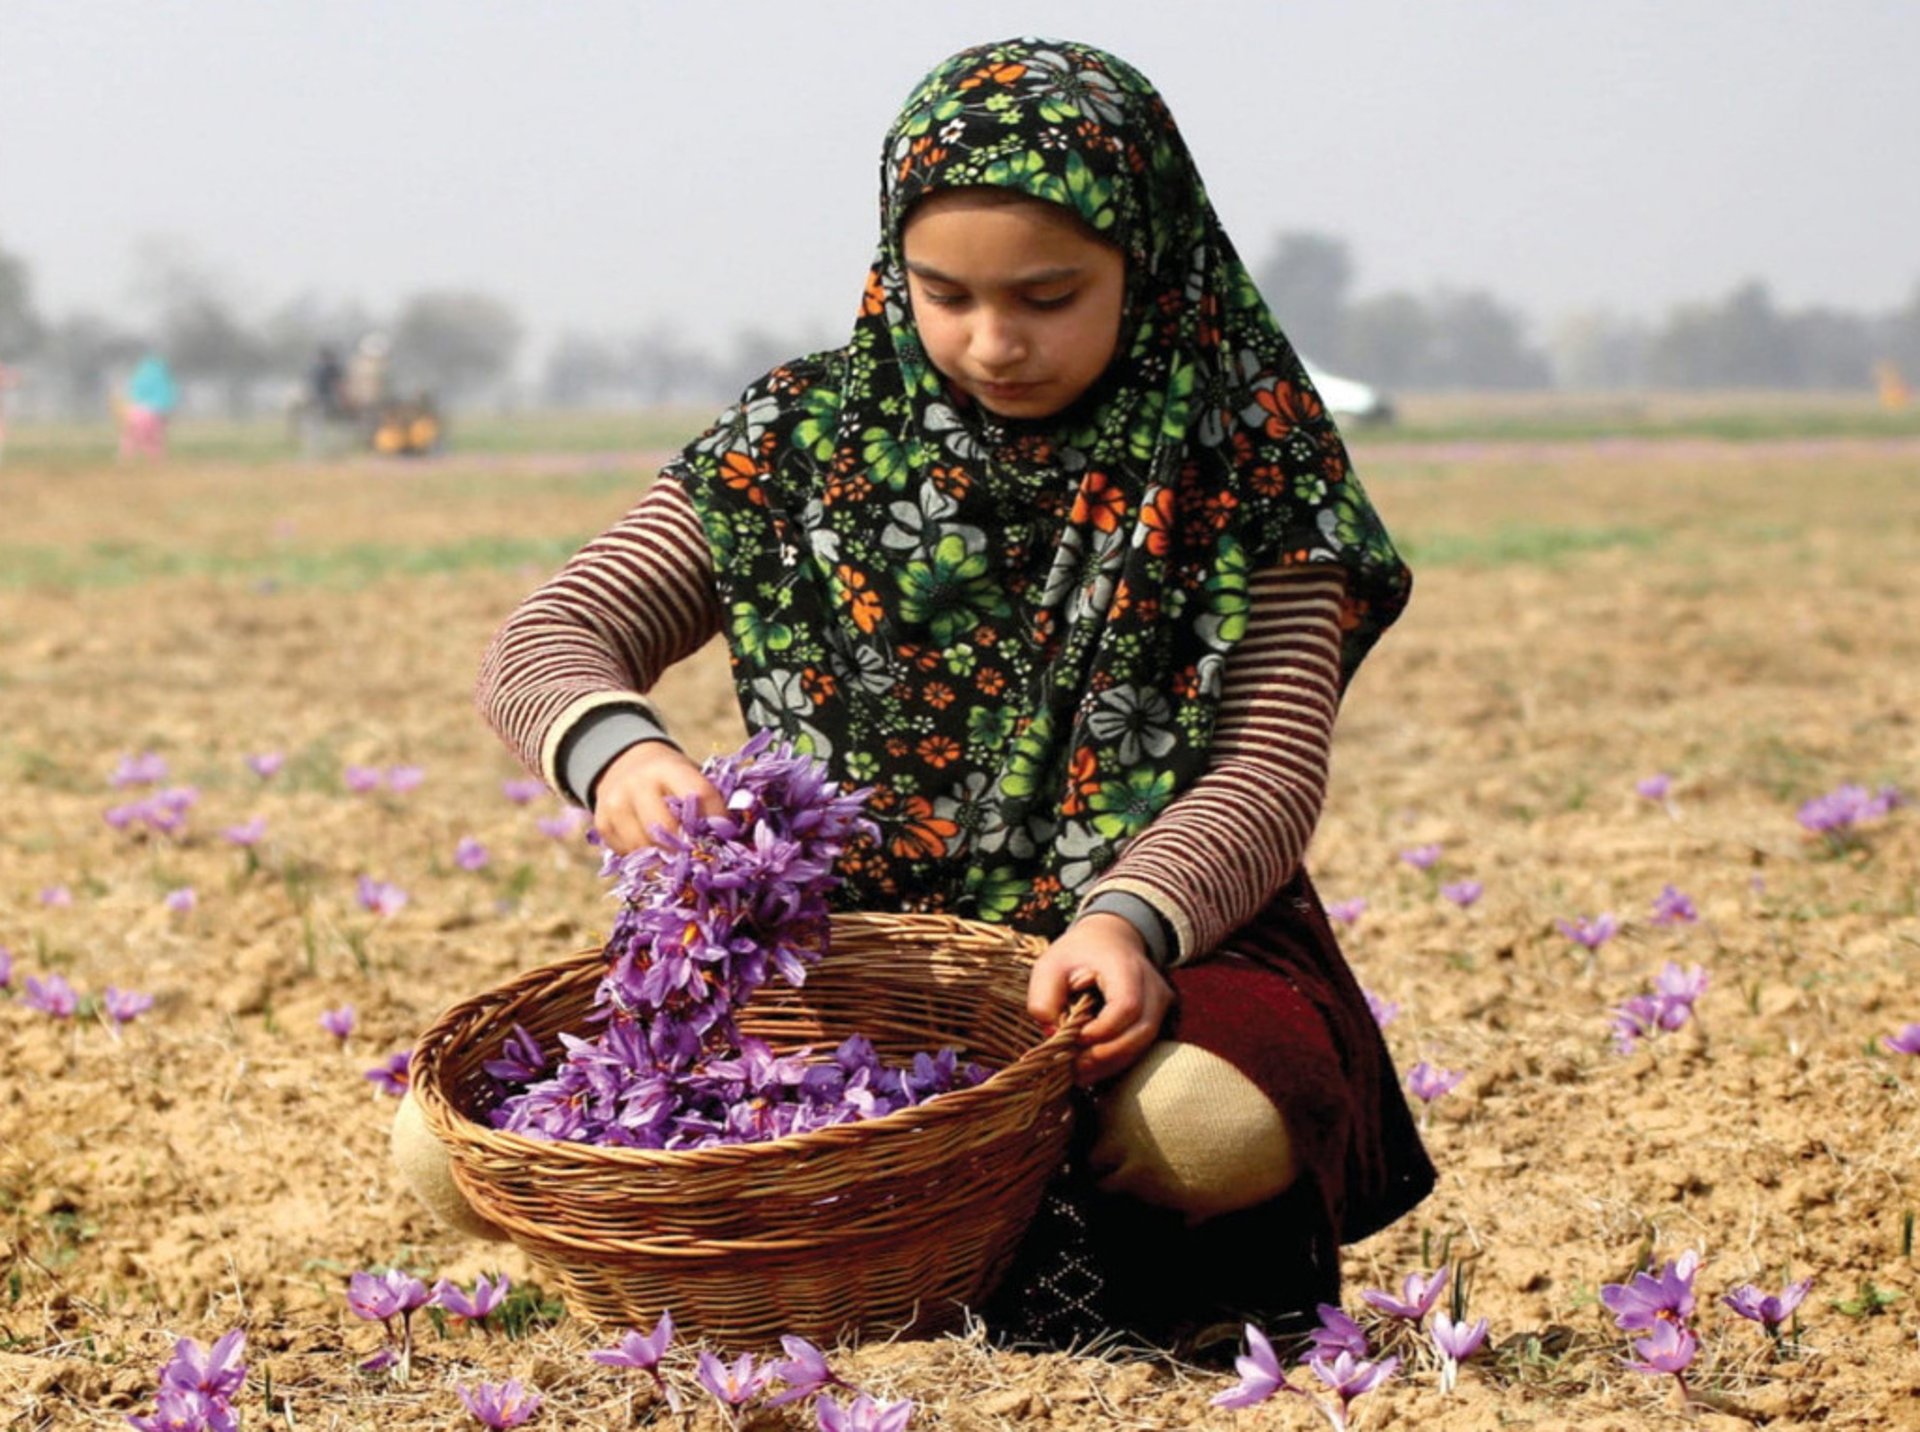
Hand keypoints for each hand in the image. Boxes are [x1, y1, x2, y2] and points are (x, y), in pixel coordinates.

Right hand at [590, 741, 724, 854]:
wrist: (625, 764)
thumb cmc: (671, 778)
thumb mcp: (690, 775)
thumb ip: (708, 802)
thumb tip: (729, 839)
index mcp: (667, 767)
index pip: (698, 795)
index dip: (716, 819)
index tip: (728, 835)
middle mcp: (637, 784)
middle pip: (665, 828)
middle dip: (687, 850)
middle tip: (702, 862)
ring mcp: (615, 805)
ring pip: (644, 848)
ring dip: (666, 862)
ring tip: (682, 867)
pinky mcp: (602, 825)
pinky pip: (628, 855)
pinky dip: (646, 861)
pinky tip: (657, 856)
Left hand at [1027, 912, 1173, 1085]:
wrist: (1111, 939)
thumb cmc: (1078, 953)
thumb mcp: (1050, 966)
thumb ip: (1043, 998)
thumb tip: (1051, 1034)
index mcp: (1126, 967)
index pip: (1126, 1006)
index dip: (1102, 1030)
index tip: (1074, 1038)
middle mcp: (1152, 985)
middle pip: (1141, 1031)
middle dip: (1106, 1055)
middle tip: (1074, 1066)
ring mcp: (1160, 1002)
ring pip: (1144, 1043)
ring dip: (1111, 1063)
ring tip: (1080, 1072)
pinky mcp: (1158, 1016)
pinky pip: (1142, 1045)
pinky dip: (1117, 1060)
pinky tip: (1092, 1068)